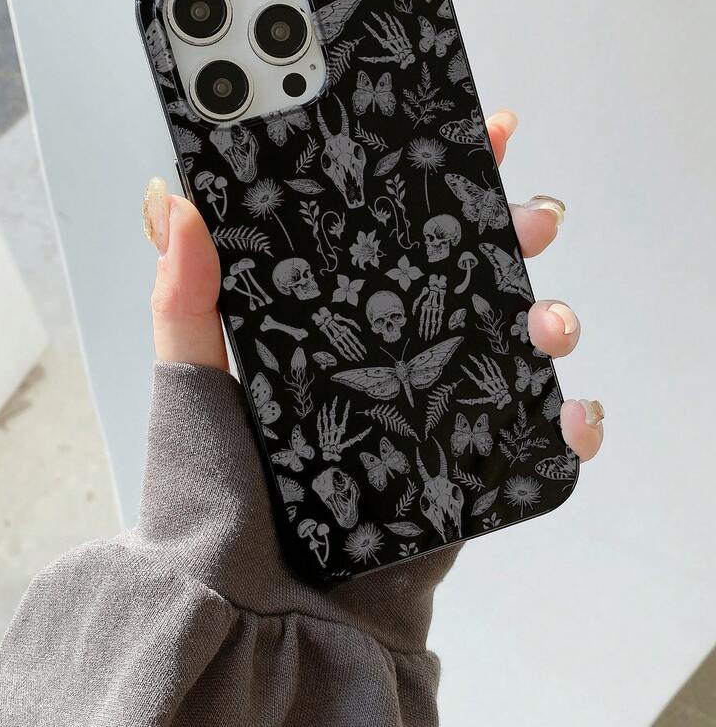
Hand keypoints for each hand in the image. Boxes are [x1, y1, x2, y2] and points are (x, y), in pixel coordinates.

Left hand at [144, 109, 602, 462]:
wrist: (259, 609)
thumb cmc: (220, 492)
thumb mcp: (193, 381)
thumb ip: (183, 296)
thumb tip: (172, 199)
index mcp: (340, 316)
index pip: (395, 231)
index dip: (441, 180)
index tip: (480, 136)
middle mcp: (396, 350)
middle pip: (475, 272)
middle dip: (515, 233)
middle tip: (529, 219)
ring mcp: (438, 403)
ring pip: (518, 340)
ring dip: (553, 318)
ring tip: (546, 324)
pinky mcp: (468, 465)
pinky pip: (536, 435)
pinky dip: (573, 421)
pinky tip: (572, 413)